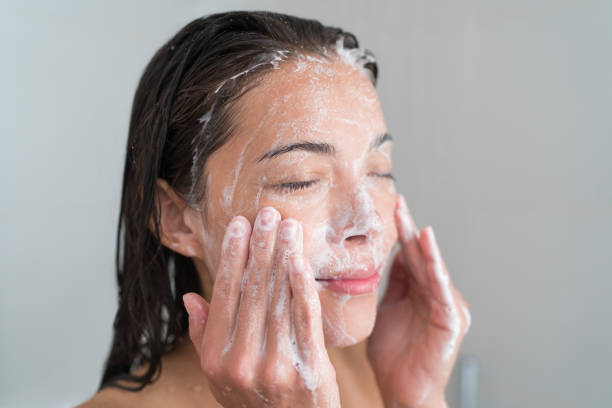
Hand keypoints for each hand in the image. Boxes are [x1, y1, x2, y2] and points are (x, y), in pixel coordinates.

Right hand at [183, 208, 340, 407]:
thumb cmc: (254, 402)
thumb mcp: (219, 376)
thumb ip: (204, 336)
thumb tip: (191, 298)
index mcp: (216, 357)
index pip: (224, 295)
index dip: (232, 257)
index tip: (240, 226)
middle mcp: (242, 360)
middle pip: (252, 291)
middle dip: (260, 247)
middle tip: (267, 214)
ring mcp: (276, 365)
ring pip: (279, 299)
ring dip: (283, 257)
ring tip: (288, 226)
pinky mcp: (309, 368)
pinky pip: (305, 318)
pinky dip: (302, 286)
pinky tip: (300, 260)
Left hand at [367, 195, 470, 407]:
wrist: (402, 390)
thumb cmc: (393, 356)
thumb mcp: (385, 310)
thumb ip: (391, 284)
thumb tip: (389, 255)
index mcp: (418, 291)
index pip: (408, 256)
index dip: (400, 233)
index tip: (391, 208)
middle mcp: (434, 294)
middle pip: (420, 257)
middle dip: (408, 230)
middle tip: (397, 204)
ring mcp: (445, 306)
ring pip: (432, 269)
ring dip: (422, 245)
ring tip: (411, 221)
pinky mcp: (452, 320)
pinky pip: (441, 290)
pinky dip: (436, 268)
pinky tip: (429, 250)